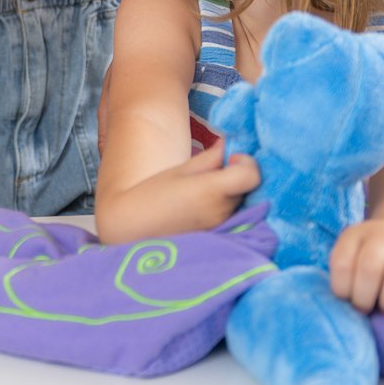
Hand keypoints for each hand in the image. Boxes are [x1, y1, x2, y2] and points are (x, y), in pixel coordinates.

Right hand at [105, 143, 258, 239]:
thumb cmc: (150, 195)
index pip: (252, 175)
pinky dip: (222, 209)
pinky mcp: (216, 239)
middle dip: (235, 177)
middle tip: (211, 173)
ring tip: (200, 192)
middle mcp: (221, 212)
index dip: (247, 163)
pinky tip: (201, 208)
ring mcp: (220, 228)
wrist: (131, 228)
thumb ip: (209, 159)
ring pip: (239, 204)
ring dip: (229, 194)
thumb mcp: (179, 171)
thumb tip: (227, 146)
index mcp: (212, 190)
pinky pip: (230, 219)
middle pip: (246, 189)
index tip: (231, 159)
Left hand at [330, 218, 383, 313]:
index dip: (342, 289)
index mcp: (355, 235)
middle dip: (364, 298)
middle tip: (366, 309)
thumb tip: (347, 307)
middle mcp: (381, 232)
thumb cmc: (376, 260)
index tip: (348, 299)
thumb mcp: (354, 259)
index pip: (341, 264)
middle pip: (369, 269)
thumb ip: (347, 277)